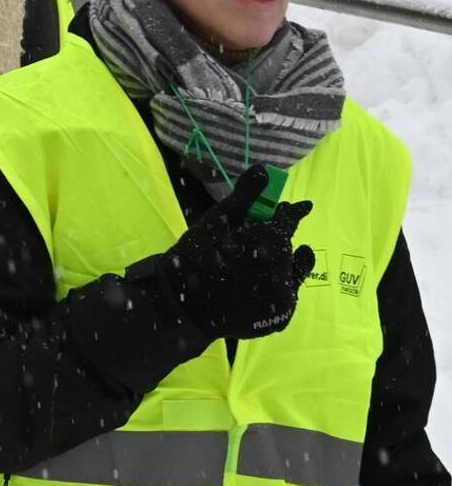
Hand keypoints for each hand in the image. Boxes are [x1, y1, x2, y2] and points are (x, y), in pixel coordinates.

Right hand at [159, 165, 314, 340]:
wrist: (183, 303)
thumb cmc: (198, 255)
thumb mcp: (217, 220)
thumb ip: (245, 196)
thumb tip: (265, 168)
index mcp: (270, 242)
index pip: (289, 220)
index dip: (293, 212)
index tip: (301, 206)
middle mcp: (284, 271)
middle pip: (290, 248)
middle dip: (280, 239)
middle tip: (265, 236)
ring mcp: (283, 297)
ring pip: (293, 274)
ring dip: (285, 265)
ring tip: (267, 262)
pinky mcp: (279, 317)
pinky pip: (287, 297)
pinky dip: (278, 288)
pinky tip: (260, 285)